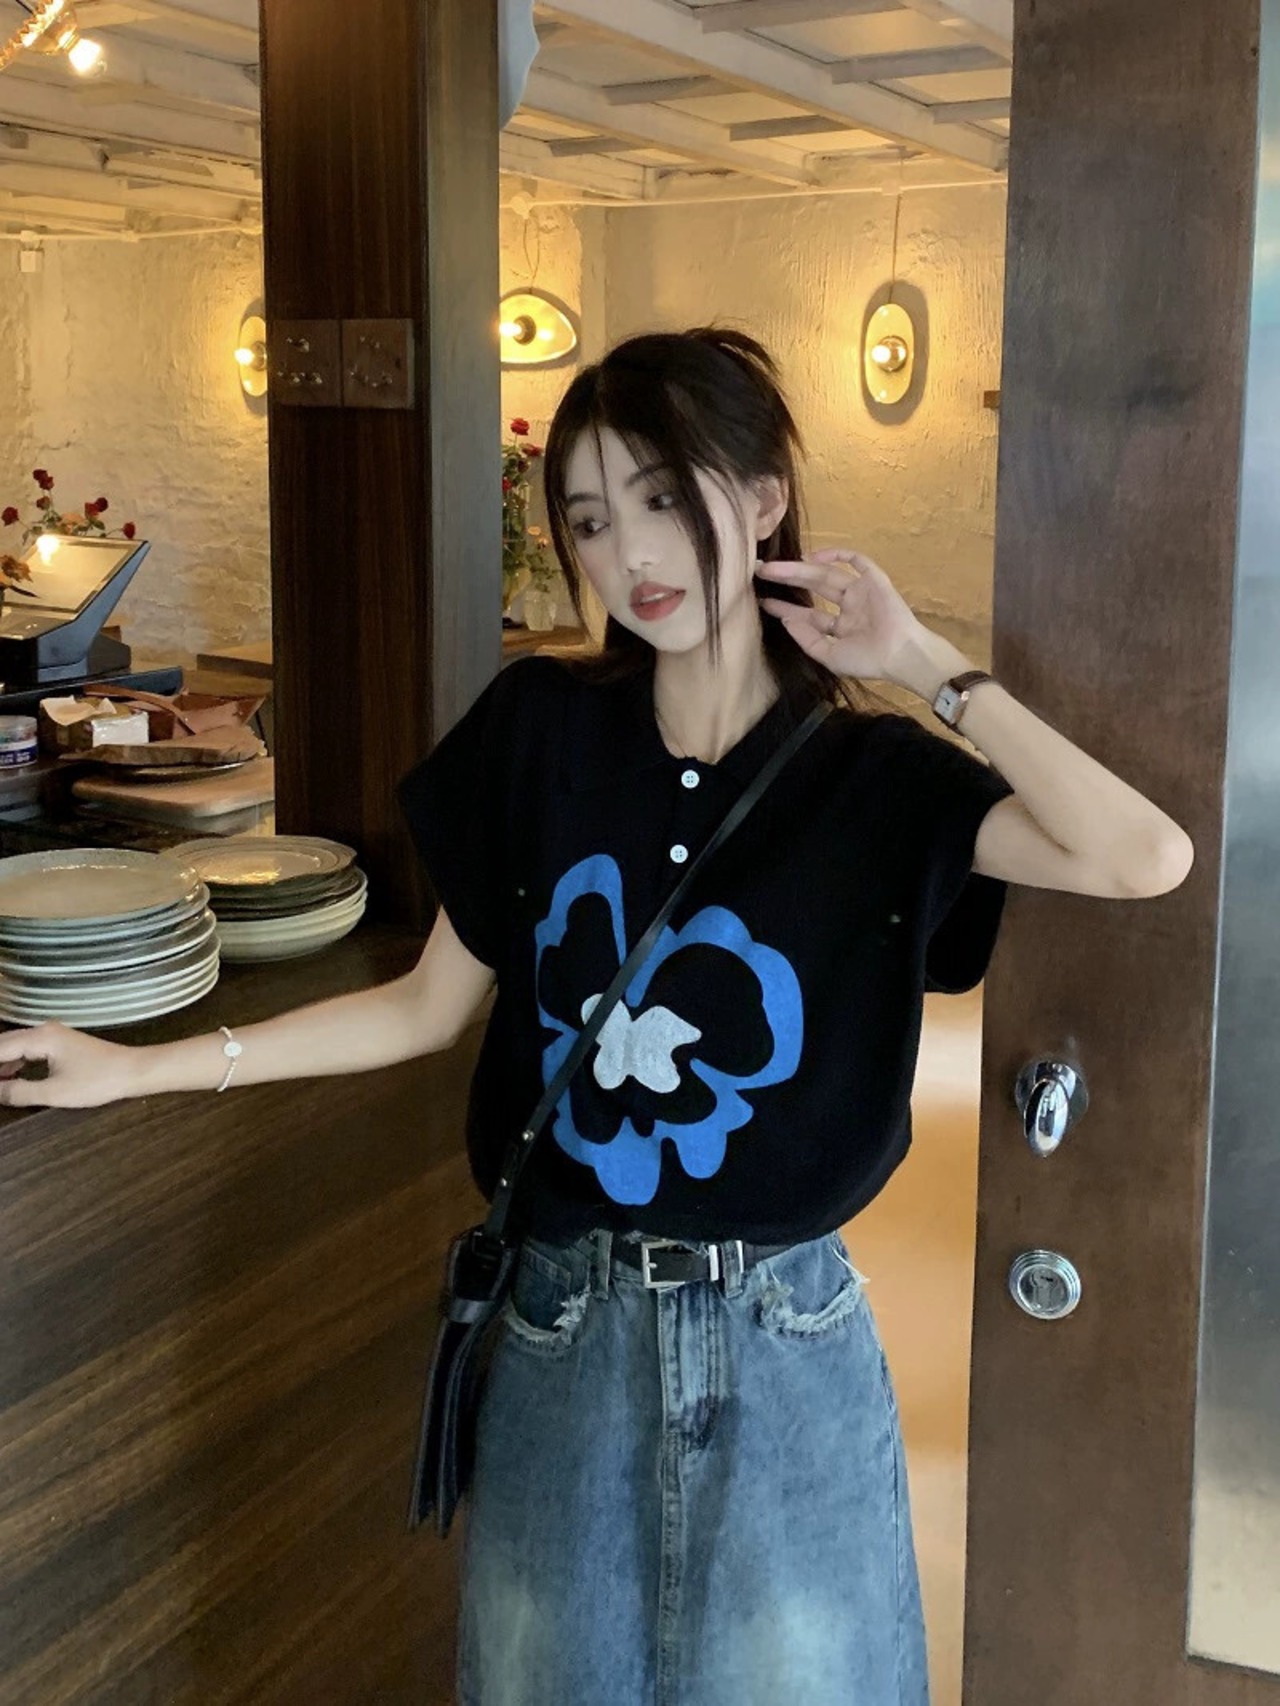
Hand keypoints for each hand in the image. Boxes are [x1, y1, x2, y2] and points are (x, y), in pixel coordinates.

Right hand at [0, 1022, 135, 1108]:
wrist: (133, 1071)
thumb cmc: (97, 1081)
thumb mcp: (54, 1093)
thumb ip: (19, 1092)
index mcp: (40, 1037)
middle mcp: (44, 1030)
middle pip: (4, 1043)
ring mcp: (53, 1034)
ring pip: (15, 1046)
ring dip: (1, 1063)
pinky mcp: (60, 1043)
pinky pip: (28, 1049)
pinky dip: (15, 1062)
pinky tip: (9, 1076)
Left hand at [756, 549, 928, 682]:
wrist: (900, 655)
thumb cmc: (868, 661)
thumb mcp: (830, 656)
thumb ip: (807, 639)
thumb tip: (787, 620)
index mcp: (841, 628)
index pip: (808, 614)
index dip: (786, 607)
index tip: (763, 601)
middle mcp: (850, 607)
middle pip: (813, 588)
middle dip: (788, 580)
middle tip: (761, 572)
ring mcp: (862, 592)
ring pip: (827, 574)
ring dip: (801, 568)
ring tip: (775, 566)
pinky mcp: (874, 580)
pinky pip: (856, 560)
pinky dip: (836, 555)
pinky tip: (811, 557)